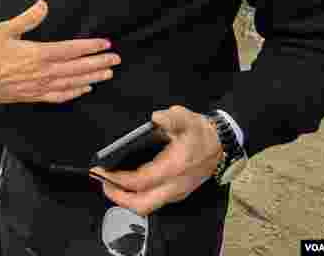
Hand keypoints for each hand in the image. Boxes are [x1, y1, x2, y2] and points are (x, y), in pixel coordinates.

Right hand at [0, 0, 119, 103]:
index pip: (72, 49)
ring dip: (92, 78)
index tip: (105, 44)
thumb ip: (27, 18)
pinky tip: (84, 90)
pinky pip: (60, 96)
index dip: (91, 47)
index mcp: (39, 53)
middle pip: (78, 68)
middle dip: (99, 63)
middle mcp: (44, 72)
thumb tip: (43, 5)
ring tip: (107, 74)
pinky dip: (75, 93)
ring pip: (73, 83)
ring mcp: (41, 86)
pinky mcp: (34, 96)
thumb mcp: (5, 29)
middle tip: (115, 60)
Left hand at [91, 106, 223, 215]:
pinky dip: (137, 198)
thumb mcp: (186, 119)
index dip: (117, 179)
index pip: (140, 182)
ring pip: (148, 207)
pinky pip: (154, 202)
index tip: (101, 171)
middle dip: (117, 198)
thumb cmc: (201, 133)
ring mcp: (176, 191)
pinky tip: (127, 185)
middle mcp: (174, 185)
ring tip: (111, 185)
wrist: (221, 144)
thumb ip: (171, 117)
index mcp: (173, 168)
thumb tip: (156, 117)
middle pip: (141, 204)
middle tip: (102, 183)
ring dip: (126, 200)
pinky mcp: (177, 192)